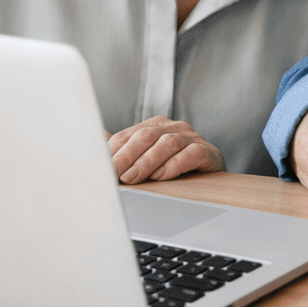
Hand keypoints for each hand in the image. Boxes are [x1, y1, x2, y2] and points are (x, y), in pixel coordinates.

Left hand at [108, 116, 223, 183]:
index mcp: (155, 126)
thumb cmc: (174, 169)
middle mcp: (174, 128)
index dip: (113, 152)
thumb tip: (96, 138)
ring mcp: (192, 139)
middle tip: (114, 175)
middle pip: (146, 136)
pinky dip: (175, 164)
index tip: (100, 169)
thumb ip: (122, 150)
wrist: (212, 179)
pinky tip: (163, 176)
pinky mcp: (209, 153)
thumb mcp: (145, 160)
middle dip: (127, 156)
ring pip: (167, 143)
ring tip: (134, 178)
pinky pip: (191, 154)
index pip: (128, 135)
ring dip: (147, 162)